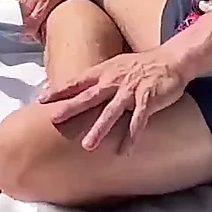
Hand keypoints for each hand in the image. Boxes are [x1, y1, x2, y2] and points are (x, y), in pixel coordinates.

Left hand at [39, 49, 191, 153]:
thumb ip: (97, 79)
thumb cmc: (140, 65)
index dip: (59, 90)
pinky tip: (124, 151)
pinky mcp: (148, 100)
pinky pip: (138, 121)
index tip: (40, 99)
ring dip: (99, 129)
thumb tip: (78, 90)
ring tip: (87, 145)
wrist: (170, 60)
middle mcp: (114, 81)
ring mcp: (130, 91)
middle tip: (54, 119)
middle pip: (89, 96)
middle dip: (71, 108)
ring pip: (111, 112)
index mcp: (104, 72)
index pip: (77, 81)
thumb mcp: (114, 66)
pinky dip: (131, 137)